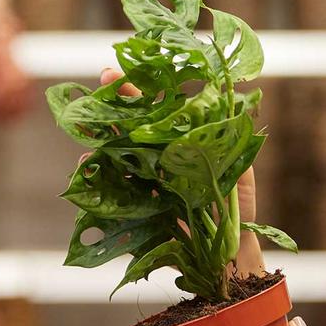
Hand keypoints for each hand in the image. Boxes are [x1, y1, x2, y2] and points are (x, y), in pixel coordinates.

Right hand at [92, 66, 265, 277]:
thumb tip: (232, 107)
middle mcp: (155, 162)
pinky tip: (88, 163)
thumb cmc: (236, 210)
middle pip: (128, 129)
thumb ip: (230, 144)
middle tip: (101, 80)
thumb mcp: (238, 172)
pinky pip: (108, 193)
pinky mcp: (132, 212)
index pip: (153, 114)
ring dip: (99, 141)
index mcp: (177, 147)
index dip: (137, 93)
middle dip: (112, 106)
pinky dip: (95, 179)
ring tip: (90, 125)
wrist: (228, 253)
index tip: (120, 72)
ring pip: (113, 158)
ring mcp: (141, 186)